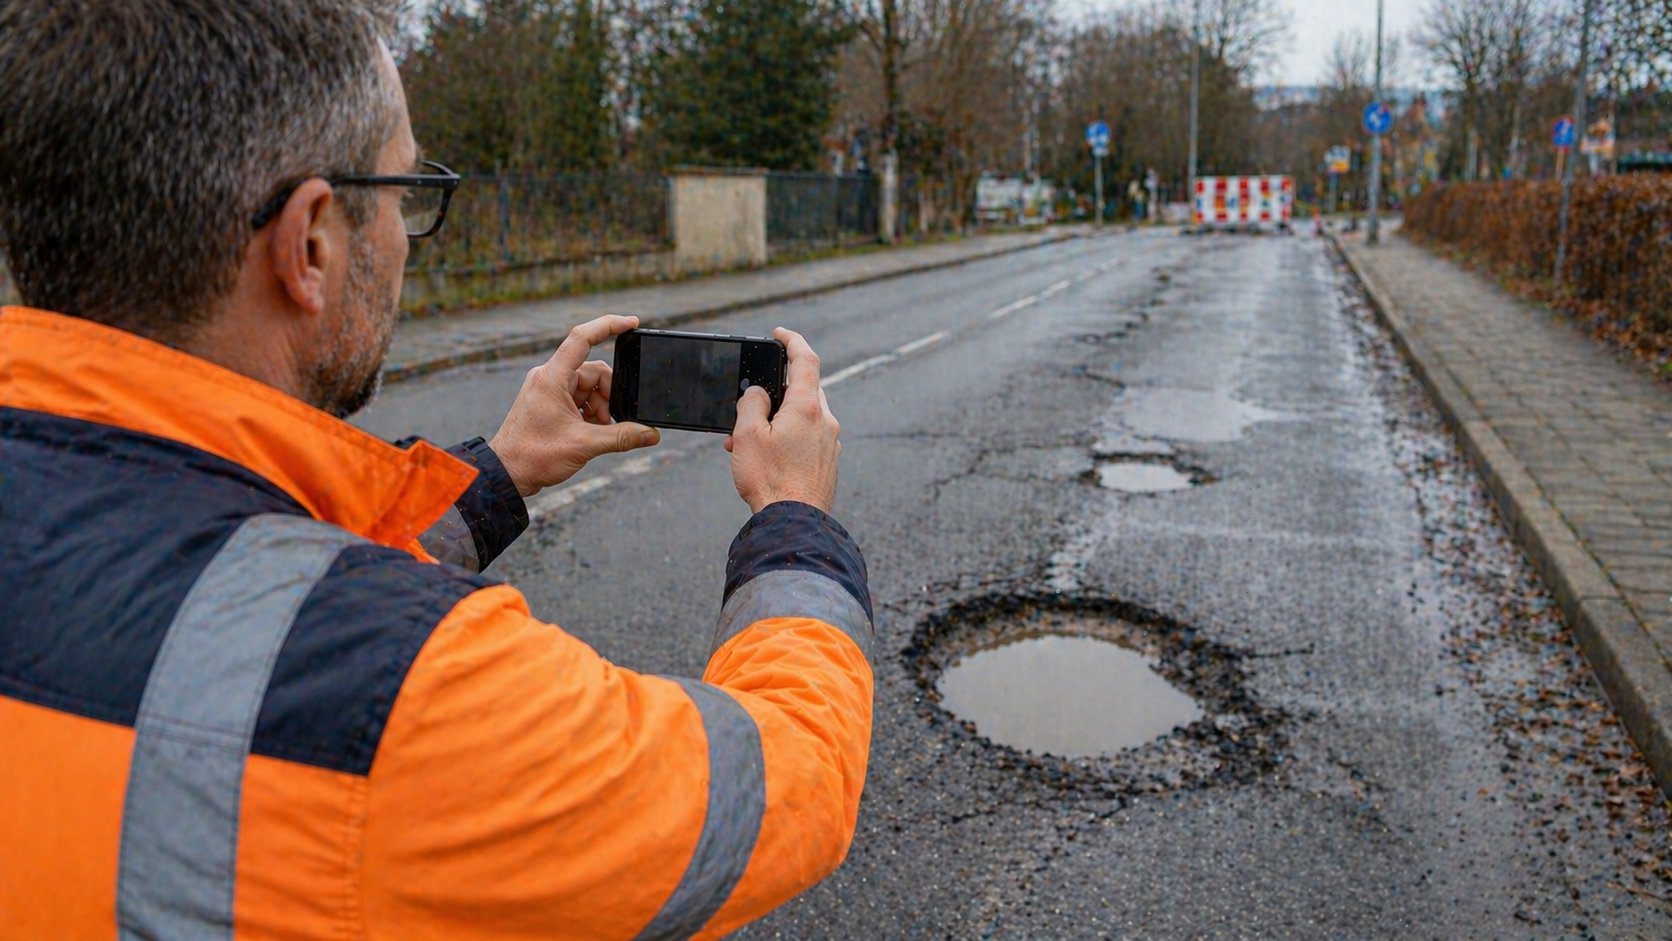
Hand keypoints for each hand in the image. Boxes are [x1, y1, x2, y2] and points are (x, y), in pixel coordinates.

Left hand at [488, 314, 659, 497]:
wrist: (507, 474)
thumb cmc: (533, 456)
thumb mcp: (584, 445)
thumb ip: (622, 437)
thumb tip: (651, 434)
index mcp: (552, 378)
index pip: (582, 338)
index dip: (609, 325)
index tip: (633, 323)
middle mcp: (549, 378)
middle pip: (594, 371)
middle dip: (610, 395)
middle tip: (613, 421)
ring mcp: (549, 390)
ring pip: (589, 387)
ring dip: (601, 407)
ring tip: (600, 431)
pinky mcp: (550, 403)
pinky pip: (580, 398)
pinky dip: (591, 413)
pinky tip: (593, 432)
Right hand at [725, 327, 839, 513]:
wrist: (794, 525)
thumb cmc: (770, 482)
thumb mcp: (747, 436)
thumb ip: (751, 404)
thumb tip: (757, 393)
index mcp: (807, 408)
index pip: (805, 359)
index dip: (793, 340)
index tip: (780, 334)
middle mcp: (825, 422)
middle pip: (804, 389)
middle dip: (776, 390)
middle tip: (751, 403)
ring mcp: (830, 443)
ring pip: (804, 416)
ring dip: (777, 419)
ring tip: (746, 440)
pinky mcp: (828, 463)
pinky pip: (808, 438)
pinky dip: (787, 437)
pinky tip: (766, 457)